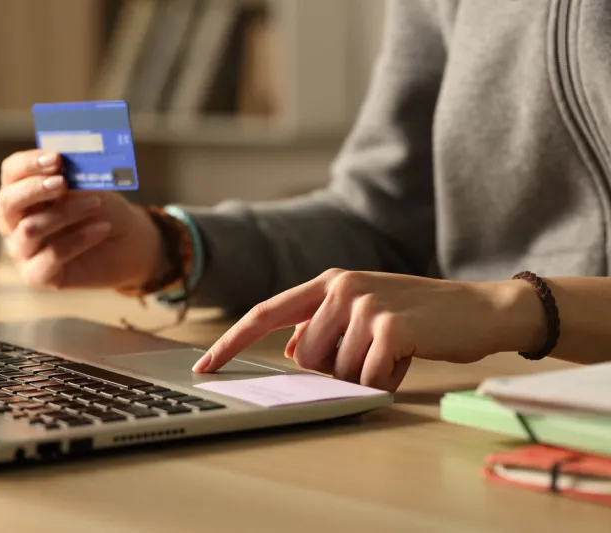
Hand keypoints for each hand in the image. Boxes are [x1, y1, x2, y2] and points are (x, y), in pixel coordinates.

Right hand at [0, 149, 167, 288]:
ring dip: (65, 212)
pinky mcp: (38, 275)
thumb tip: (64, 161)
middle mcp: (15, 222)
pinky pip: (51, 255)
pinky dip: (79, 239)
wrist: (128, 243)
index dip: (29, 164)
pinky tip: (102, 228)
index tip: (56, 158)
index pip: (11, 172)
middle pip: (7, 202)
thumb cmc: (103, 210)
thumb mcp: (92, 185)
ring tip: (96, 203)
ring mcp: (24, 250)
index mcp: (23, 192)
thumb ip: (74, 173)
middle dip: (34, 189)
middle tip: (63, 182)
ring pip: (30, 229)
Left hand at [191, 269, 544, 391]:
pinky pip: (368, 380)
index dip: (232, 342)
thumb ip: (322, 325)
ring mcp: (364, 305)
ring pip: (337, 372)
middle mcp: (340, 287)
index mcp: (329, 282)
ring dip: (365, 375)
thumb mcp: (363, 311)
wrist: (478, 310)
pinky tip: (408, 357)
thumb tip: (292, 351)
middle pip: (305, 358)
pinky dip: (387, 381)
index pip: (266, 314)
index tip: (207, 365)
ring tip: (395, 351)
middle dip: (336, 368)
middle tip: (374, 351)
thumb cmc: (418, 316)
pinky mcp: (388, 327)